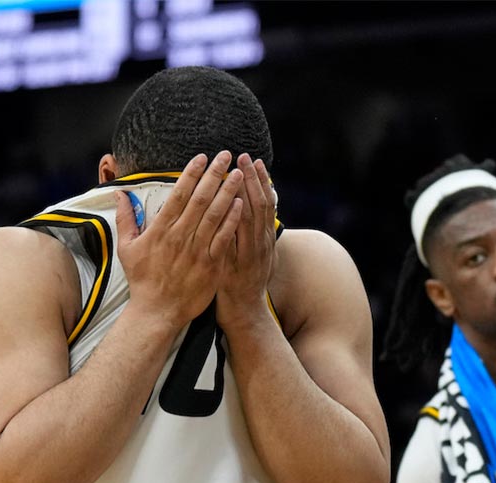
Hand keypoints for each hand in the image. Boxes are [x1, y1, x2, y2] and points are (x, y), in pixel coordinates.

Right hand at [114, 151, 244, 331]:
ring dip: (227, 192)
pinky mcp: (210, 265)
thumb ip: (125, 219)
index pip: (178, 194)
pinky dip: (232, 220)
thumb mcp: (127, 248)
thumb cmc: (142, 280)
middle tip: (226, 155)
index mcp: (161, 230)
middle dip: (214, 174)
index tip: (202, 157)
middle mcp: (180, 236)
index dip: (192, 173)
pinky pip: (223, 238)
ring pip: (215, 215)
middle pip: (200, 199)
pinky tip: (240, 205)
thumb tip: (120, 194)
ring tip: (238, 174)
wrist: (157, 312)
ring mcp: (197, 250)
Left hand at [214, 154, 277, 331]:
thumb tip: (247, 209)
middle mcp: (261, 244)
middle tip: (244, 157)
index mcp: (265, 239)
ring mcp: (250, 255)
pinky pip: (236, 240)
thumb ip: (252, 233)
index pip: (265, 203)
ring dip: (244, 193)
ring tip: (236, 172)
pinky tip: (230, 205)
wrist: (245, 313)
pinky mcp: (236, 266)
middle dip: (252, 179)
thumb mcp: (255, 255)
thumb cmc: (245, 283)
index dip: (260, 181)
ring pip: (250, 219)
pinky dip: (235, 221)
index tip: (253, 161)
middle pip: (259, 205)